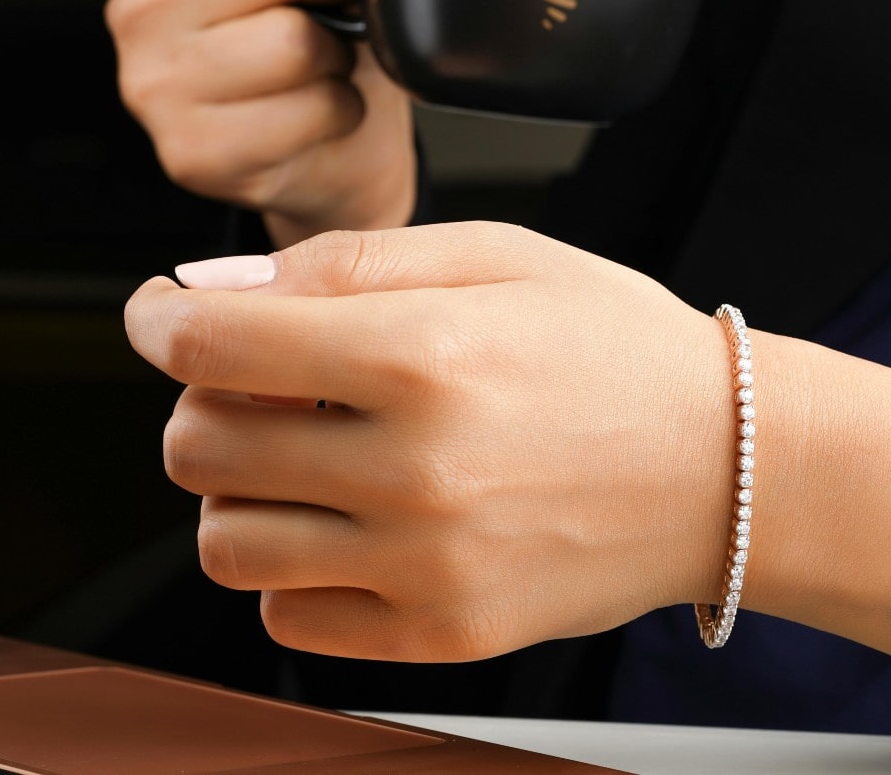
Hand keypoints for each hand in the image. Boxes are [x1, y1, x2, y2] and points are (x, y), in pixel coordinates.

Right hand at [107, 0, 415, 244]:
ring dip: (337, 55)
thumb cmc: (312, 35)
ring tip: (322, 63)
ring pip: (298, 40)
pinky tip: (319, 110)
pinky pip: (313, 109)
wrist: (322, 152)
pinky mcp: (193, 150)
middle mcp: (142, 0)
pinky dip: (344, 110)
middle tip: (338, 6)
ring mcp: (158, 80)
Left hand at [124, 223, 735, 660]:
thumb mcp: (499, 256)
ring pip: (227, 546)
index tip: (165, 315)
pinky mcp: (446, 632)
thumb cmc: (622, 353)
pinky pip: (292, 618)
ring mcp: (429, 567)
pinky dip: (295, 568)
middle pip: (197, 449)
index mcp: (425, 354)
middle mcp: (417, 470)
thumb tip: (217, 287)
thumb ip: (347, 261)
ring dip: (239, 492)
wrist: (729, 469)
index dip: (161, 320)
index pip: (212, 346)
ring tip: (307, 460)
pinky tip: (351, 524)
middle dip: (204, 404)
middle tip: (259, 387)